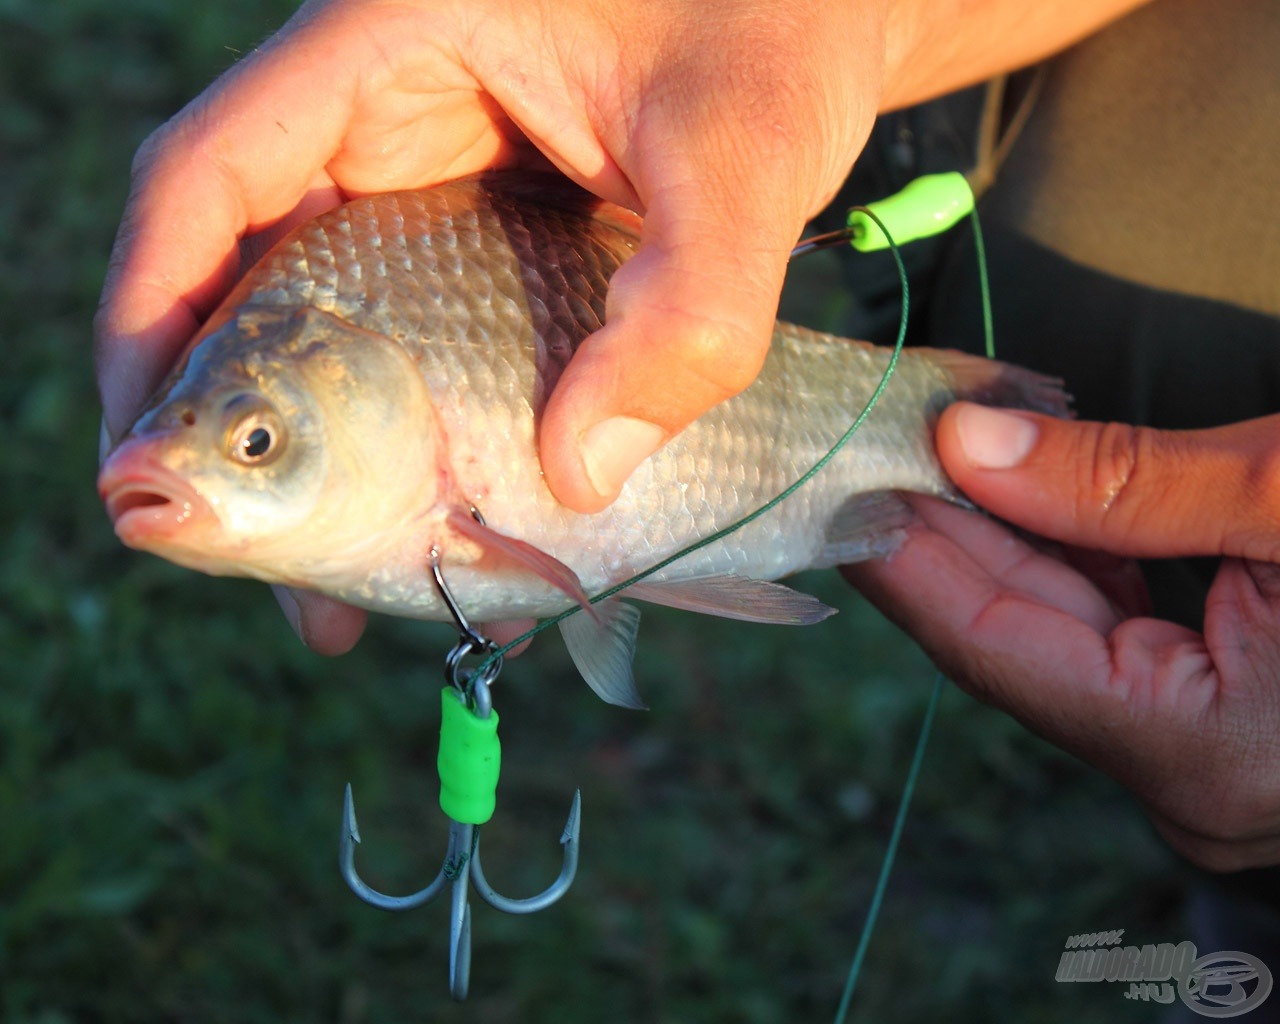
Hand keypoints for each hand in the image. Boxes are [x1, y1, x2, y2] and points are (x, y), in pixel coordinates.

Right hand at [96, 0, 891, 650]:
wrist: (823, 9)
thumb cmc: (779, 26)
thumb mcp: (744, 156)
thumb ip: (685, 314)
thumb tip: (581, 483)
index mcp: (390, 41)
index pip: (207, 176)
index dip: (155, 318)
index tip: (155, 451)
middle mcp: (382, 104)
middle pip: (249, 273)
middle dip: (254, 434)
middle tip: (286, 579)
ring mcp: (425, 165)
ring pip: (329, 319)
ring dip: (336, 453)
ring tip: (368, 586)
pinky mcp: (476, 219)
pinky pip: (410, 329)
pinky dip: (414, 427)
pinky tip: (450, 517)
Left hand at [844, 404, 1279, 869]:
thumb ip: (1119, 483)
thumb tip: (966, 441)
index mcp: (1202, 754)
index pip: (993, 649)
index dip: (906, 563)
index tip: (841, 491)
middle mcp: (1190, 780)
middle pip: (1013, 640)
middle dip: (938, 536)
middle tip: (868, 451)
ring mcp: (1203, 753)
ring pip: (1061, 632)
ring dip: (998, 536)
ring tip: (927, 451)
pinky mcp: (1219, 713)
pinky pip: (1114, 632)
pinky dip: (1068, 555)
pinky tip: (1015, 488)